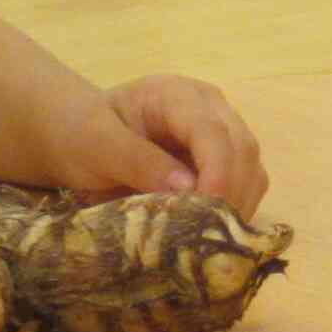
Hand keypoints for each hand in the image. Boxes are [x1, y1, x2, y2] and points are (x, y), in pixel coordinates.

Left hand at [45, 74, 269, 216]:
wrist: (79, 134)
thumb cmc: (83, 134)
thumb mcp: (98, 144)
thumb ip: (139, 161)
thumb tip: (187, 188)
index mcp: (176, 94)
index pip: (211, 130)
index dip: (217, 171)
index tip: (206, 210)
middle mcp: (209, 107)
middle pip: (241, 148)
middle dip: (230, 193)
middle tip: (205, 235)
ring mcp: (221, 131)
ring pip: (252, 168)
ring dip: (238, 205)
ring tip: (208, 237)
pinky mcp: (223, 159)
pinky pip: (247, 184)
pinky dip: (237, 210)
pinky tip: (213, 230)